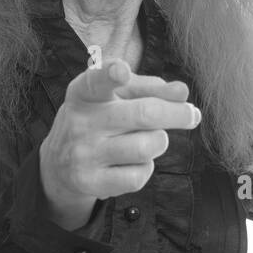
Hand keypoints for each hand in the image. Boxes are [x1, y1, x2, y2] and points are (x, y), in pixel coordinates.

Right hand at [39, 58, 200, 228]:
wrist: (61, 162)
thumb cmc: (103, 118)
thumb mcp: (119, 96)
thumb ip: (151, 89)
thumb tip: (182, 92)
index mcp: (84, 93)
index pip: (96, 81)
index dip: (110, 74)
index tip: (121, 70)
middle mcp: (80, 122)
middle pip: (143, 115)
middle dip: (177, 114)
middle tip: (192, 114)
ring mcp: (83, 154)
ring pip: (147, 147)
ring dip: (159, 141)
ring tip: (149, 139)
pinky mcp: (90, 183)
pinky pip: (138, 176)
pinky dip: (145, 168)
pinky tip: (132, 162)